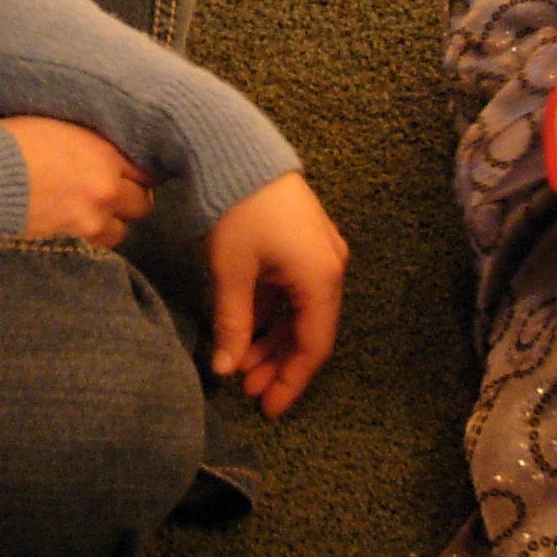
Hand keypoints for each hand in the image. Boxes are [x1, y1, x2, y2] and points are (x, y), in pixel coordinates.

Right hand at [5, 115, 155, 247]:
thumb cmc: (9, 144)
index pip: (146, 169)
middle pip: (142, 203)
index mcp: (104, 153)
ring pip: (122, 230)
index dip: (136, 171)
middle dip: (129, 198)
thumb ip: (88, 139)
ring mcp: (92, 220)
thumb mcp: (56, 123)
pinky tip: (75, 228)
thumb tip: (99, 146)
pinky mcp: (73, 243)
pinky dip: (91, 240)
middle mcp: (106, 188)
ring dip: (111, 222)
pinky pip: (98, 247)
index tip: (127, 172)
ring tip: (90, 214)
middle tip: (110, 193)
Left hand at [204, 172, 346, 417]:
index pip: (313, 346)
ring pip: (300, 311)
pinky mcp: (303, 241)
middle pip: (309, 331)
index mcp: (320, 277)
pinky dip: (272, 312)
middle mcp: (329, 267)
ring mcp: (319, 253)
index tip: (268, 408)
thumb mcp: (231, 272)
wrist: (235, 148)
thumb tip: (226, 369)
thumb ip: (233, 324)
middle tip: (247, 389)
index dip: (291, 381)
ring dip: (273, 339)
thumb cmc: (237, 209)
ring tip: (241, 365)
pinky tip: (245, 329)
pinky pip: (293, 290)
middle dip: (278, 363)